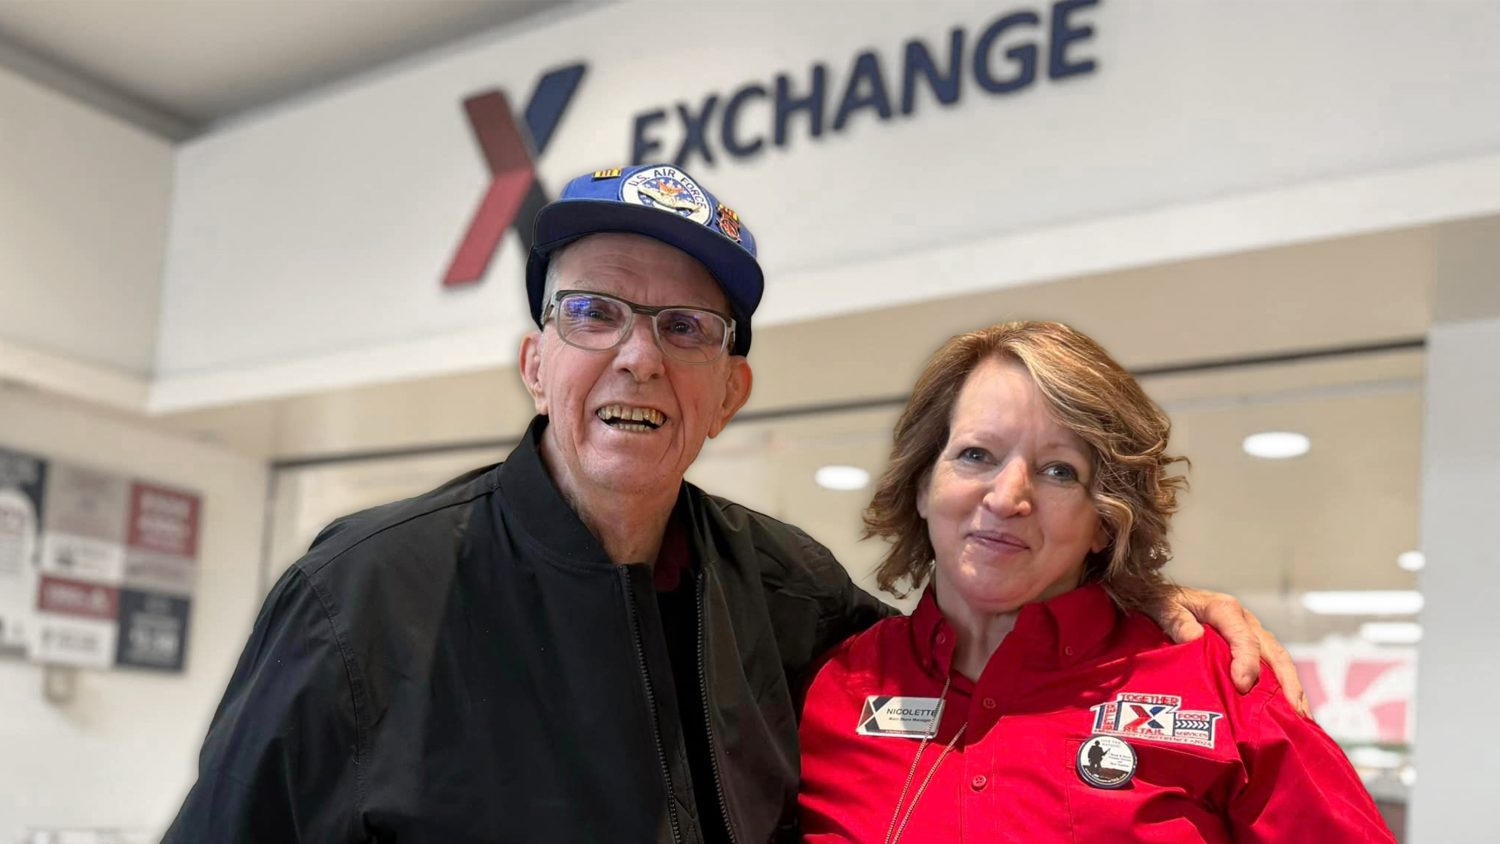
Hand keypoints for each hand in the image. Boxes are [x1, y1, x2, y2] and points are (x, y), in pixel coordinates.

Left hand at [1153, 586, 1308, 716]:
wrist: (1162, 597)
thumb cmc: (1164, 602)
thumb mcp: (1163, 606)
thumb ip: (1177, 621)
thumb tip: (1195, 638)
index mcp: (1224, 609)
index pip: (1244, 638)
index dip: (1246, 662)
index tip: (1242, 685)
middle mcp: (1244, 620)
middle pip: (1272, 651)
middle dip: (1286, 681)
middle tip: (1293, 709)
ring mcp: (1250, 633)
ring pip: (1277, 660)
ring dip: (1291, 687)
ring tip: (1301, 715)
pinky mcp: (1250, 647)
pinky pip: (1271, 666)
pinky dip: (1283, 687)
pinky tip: (1290, 709)